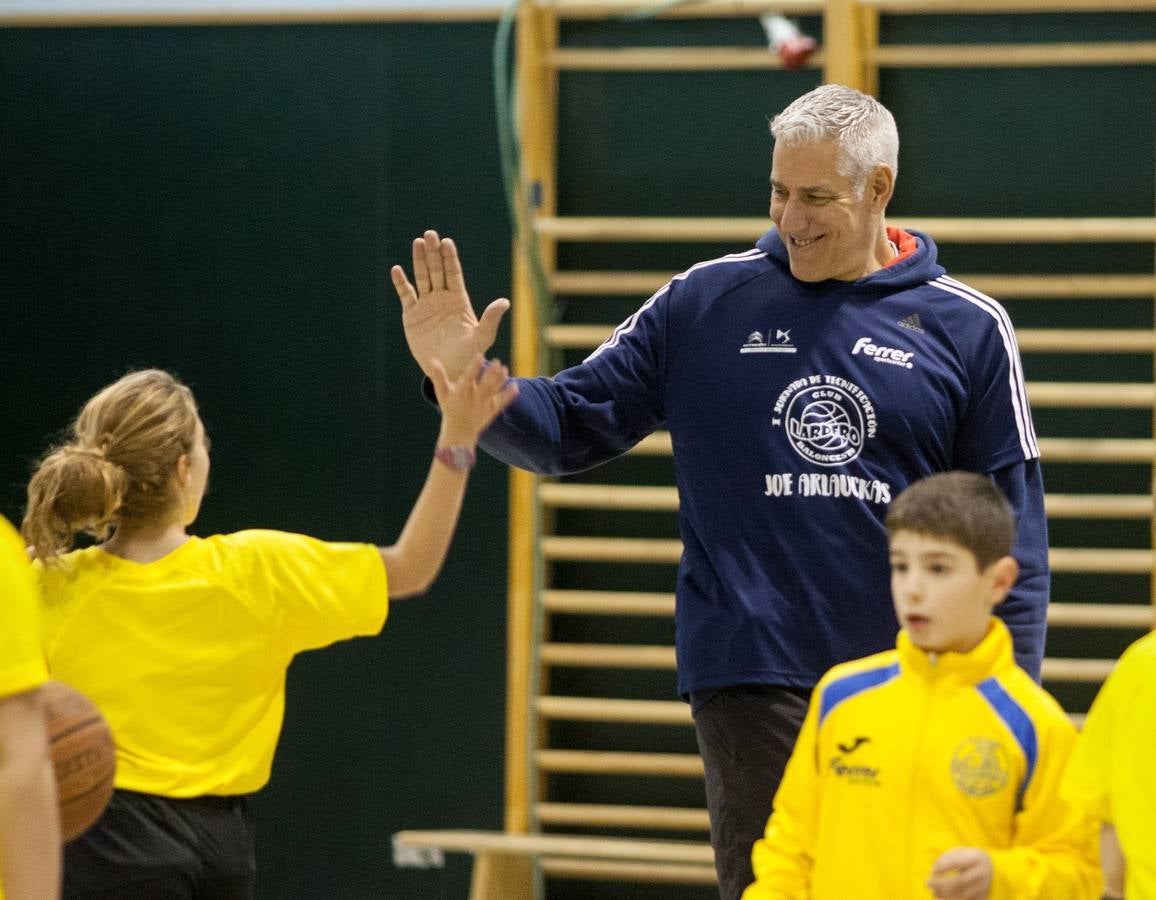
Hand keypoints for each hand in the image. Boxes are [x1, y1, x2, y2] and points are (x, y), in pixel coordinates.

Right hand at [391, 230, 509, 381]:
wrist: (449, 370)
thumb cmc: (469, 354)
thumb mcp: (482, 337)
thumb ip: (491, 319)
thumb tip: (505, 302)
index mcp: (459, 300)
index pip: (453, 273)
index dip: (450, 258)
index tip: (447, 242)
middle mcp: (442, 298)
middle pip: (436, 270)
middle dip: (433, 252)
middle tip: (430, 234)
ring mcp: (426, 305)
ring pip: (422, 278)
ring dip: (419, 260)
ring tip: (417, 242)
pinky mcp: (412, 315)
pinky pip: (406, 295)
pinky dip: (401, 283)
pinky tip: (397, 270)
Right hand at [430, 355, 518, 445]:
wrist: (459, 431)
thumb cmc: (450, 408)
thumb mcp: (442, 393)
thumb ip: (439, 376)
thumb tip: (432, 359)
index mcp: (462, 392)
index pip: (469, 377)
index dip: (475, 366)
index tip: (480, 355)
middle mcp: (474, 398)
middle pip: (485, 384)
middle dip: (491, 373)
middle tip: (497, 361)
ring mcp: (484, 405)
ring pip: (494, 391)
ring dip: (501, 380)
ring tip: (505, 369)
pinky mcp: (492, 411)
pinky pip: (502, 402)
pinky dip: (509, 395)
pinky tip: (516, 386)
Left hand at [927, 848, 992, 899]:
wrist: (991, 868)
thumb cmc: (967, 858)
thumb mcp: (957, 853)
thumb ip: (944, 860)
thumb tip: (933, 873)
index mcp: (975, 858)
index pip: (957, 863)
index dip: (943, 867)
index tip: (932, 870)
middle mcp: (981, 873)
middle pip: (959, 881)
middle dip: (941, 884)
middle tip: (927, 883)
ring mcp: (984, 887)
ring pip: (962, 895)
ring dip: (945, 895)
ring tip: (933, 893)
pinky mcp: (982, 897)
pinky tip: (941, 899)